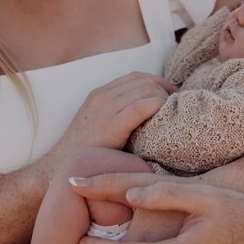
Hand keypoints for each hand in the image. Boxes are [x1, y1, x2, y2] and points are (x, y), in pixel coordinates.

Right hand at [46, 72, 175, 168]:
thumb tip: (149, 114)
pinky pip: (141, 106)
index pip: (137, 76)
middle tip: (179, 104)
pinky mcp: (112, 124)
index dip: (159, 82)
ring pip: (146, 89)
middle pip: (144, 80)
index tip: (172, 95)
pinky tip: (165, 115)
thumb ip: (120, 114)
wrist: (63, 167)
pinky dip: (158, 105)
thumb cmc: (87, 153)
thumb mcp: (101, 125)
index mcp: (100, 93)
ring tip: (174, 113)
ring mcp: (106, 108)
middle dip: (166, 89)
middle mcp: (103, 95)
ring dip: (165, 98)